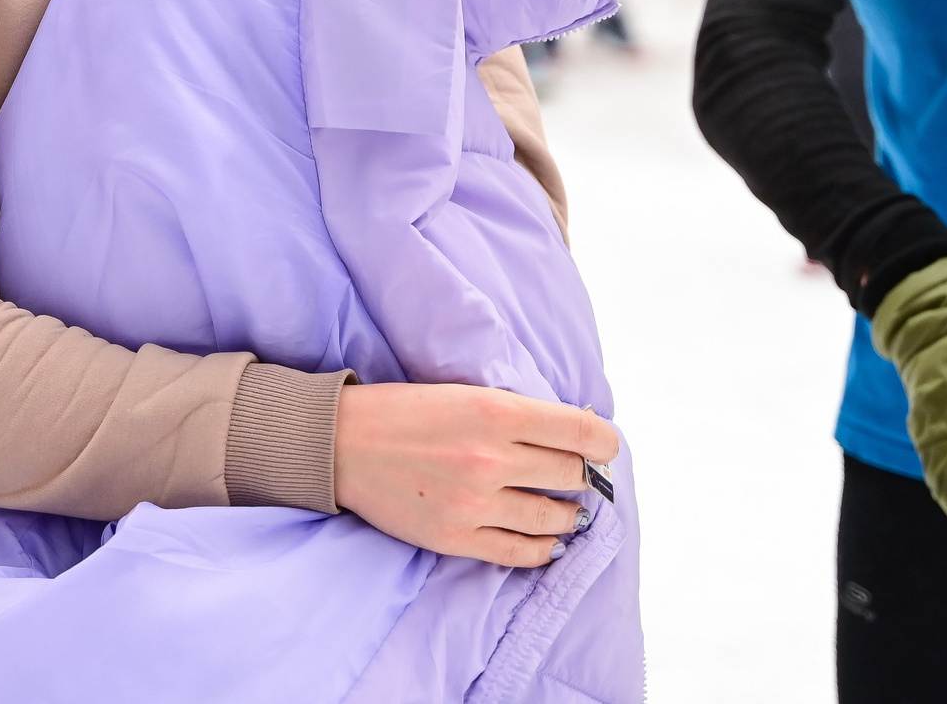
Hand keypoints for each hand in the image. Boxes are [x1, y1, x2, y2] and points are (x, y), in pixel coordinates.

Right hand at [332, 383, 620, 566]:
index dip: (605, 443)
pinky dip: (543, 549)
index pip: (583, 434)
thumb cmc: (405, 411)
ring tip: (567, 510)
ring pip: (553, 518)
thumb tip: (576, 436)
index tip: (605, 448)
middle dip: (583, 476)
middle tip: (579, 476)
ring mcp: (474, 503)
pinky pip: (519, 553)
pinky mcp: (456, 538)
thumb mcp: (465, 393)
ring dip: (568, 514)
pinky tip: (547, 541)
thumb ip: (519, 414)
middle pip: (573, 476)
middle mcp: (490, 459)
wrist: (341, 444)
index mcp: (495, 412)